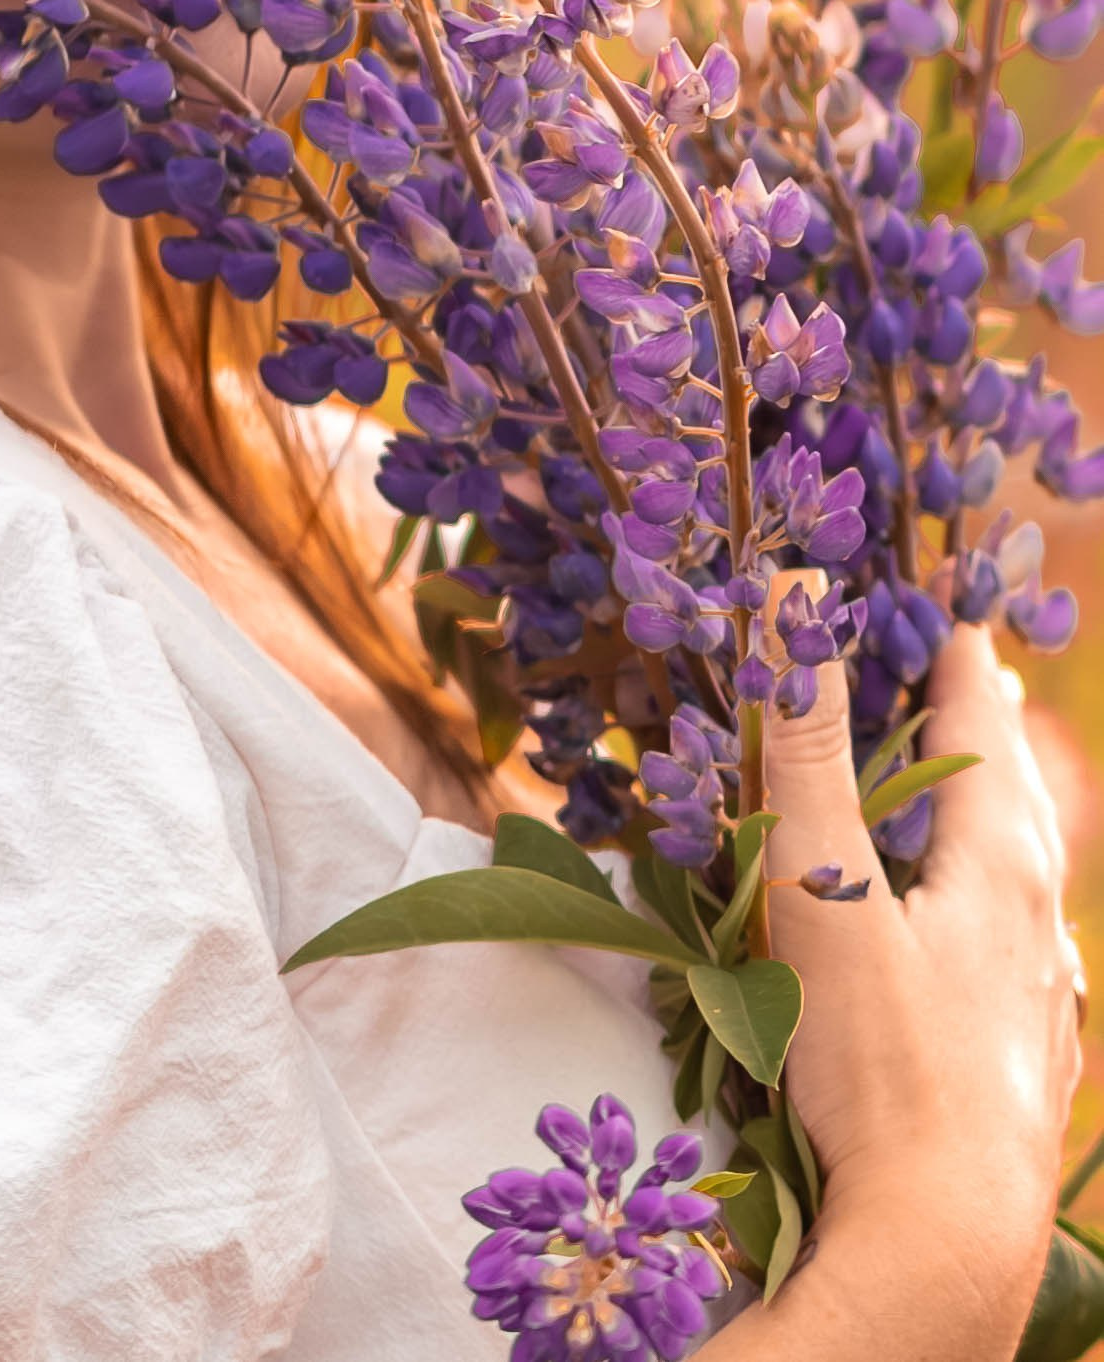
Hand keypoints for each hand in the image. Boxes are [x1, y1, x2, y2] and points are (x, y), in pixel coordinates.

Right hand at [756, 587, 1079, 1351]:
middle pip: (1022, 804)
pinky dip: (1003, 920)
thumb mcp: (823, 890)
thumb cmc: (881, 1062)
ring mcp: (1041, 1009)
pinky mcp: (1023, 1076)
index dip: (962, 665)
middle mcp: (1038, 930)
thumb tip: (800, 599)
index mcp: (998, 868)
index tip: (957, 615)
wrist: (946, 1243)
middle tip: (972, 684)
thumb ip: (808, 748)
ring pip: (1030, 890)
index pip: (985, 730)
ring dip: (1003, 830)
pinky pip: (1026, 966)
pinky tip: (991, 951)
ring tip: (981, 803)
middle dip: (992, 737)